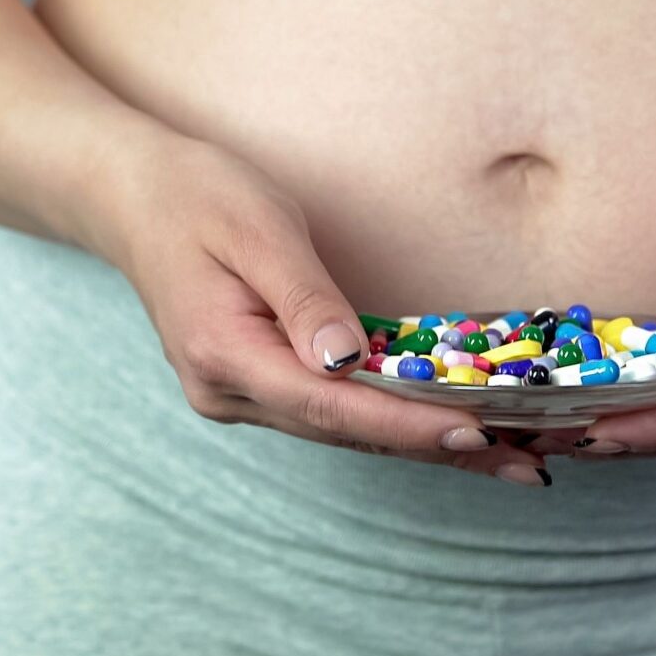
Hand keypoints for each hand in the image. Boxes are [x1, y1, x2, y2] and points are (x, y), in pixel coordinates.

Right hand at [87, 136, 555, 487]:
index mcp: (222, 354)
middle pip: (345, 433)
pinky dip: (390, 420)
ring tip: (506, 454)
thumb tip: (349, 360)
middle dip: (436, 445)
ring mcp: (237, 395)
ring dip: (421, 441)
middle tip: (525, 462)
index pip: (331, 406)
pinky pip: (332, 413)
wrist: (130, 194)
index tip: (475, 432)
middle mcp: (227, 391)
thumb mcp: (255, 227)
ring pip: (343, 431)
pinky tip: (442, 425)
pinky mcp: (254, 384)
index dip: (406, 423)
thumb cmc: (195, 195)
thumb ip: (304, 296)